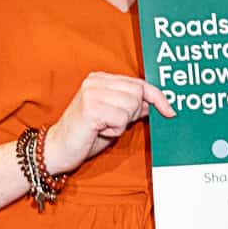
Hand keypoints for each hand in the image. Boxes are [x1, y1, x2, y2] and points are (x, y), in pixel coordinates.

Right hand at [47, 72, 174, 174]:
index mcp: (101, 79)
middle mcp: (95, 81)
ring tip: (103, 127)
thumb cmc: (86, 135)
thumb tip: (155, 103)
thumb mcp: (113, 117)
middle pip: (137, 94)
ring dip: (121, 123)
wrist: (57, 149)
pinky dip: (114, 130)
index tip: (170, 111)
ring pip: (131, 106)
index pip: (139, 83)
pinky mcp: (91, 107)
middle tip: (111, 123)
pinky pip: (121, 119)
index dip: (158, 97)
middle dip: (131, 114)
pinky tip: (99, 131)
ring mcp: (92, 92)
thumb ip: (132, 107)